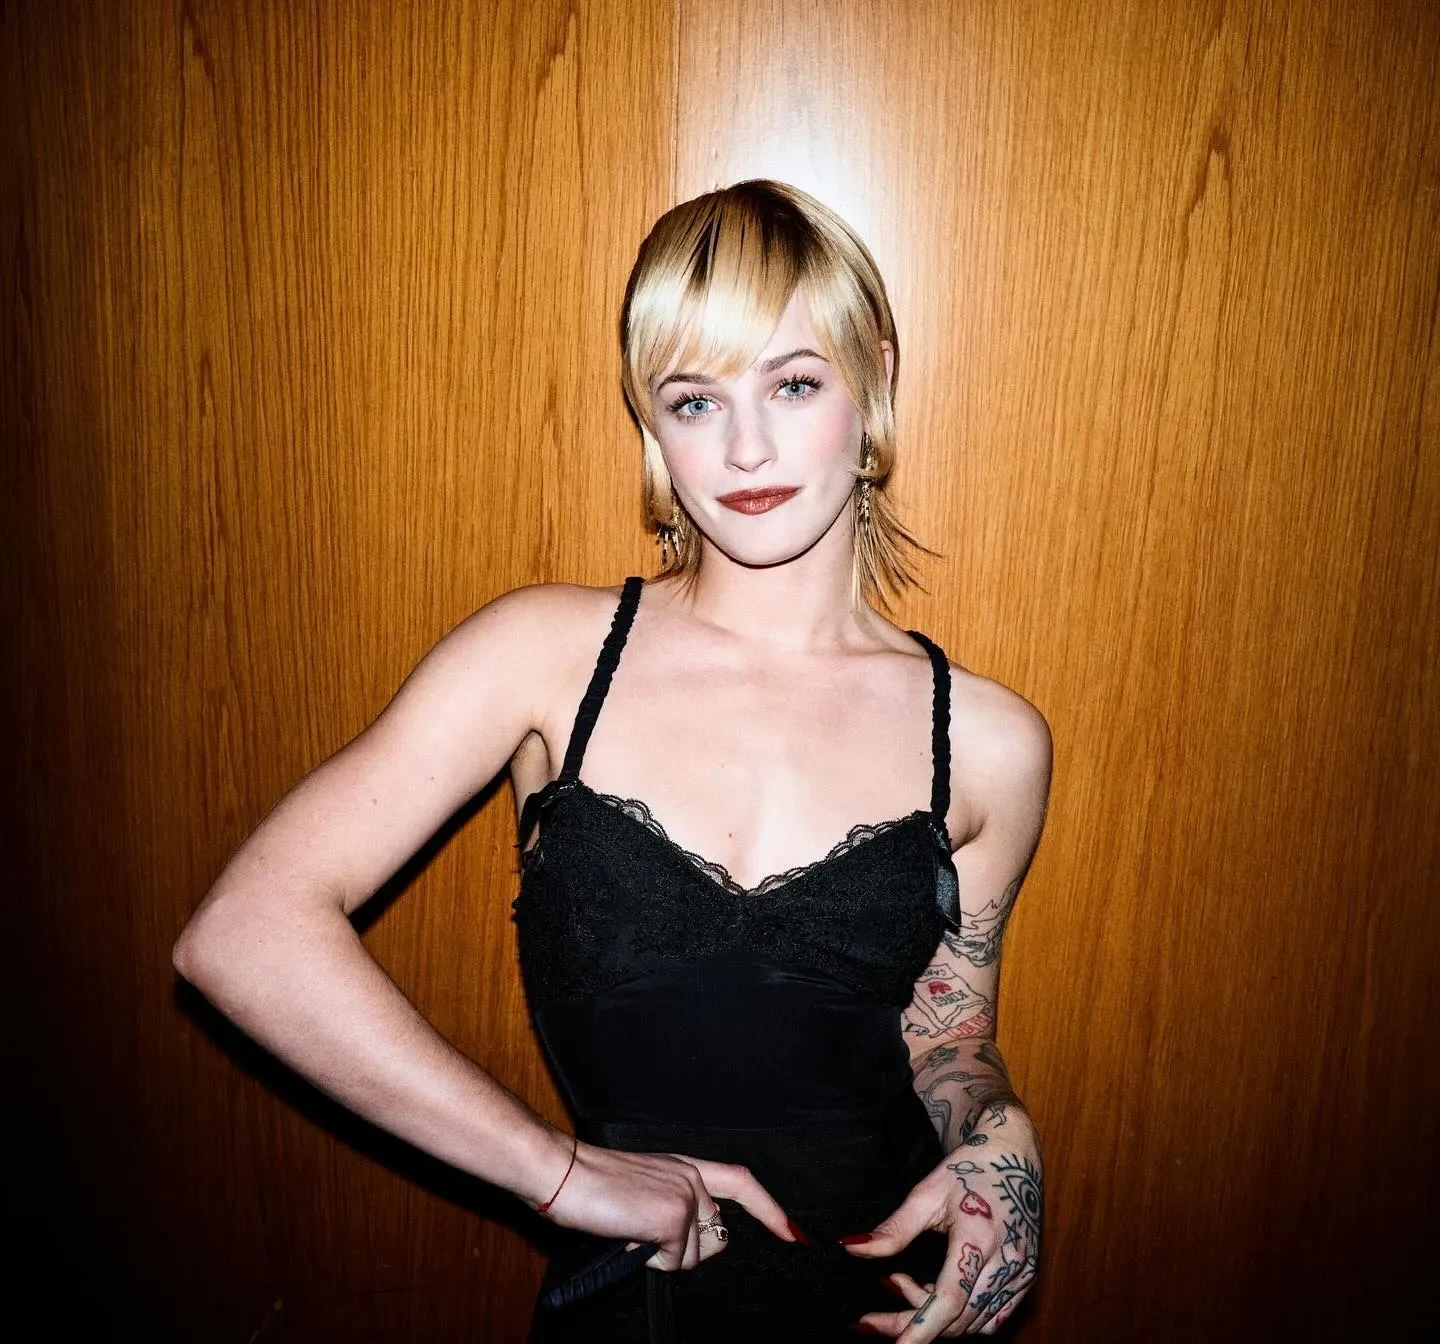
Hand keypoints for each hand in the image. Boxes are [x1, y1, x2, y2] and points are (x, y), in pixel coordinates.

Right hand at [538, 1138, 801, 1271]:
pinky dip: (649, 1260)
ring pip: (695, 1256)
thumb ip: (673, 1205)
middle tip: (644, 1235)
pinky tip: (628, 1236)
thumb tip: (687, 1241)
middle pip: (716, 1237)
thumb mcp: (643, 1188)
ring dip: (663, 1256)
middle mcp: (692, 1177)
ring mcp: (686, 1197)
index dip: (769, 1208)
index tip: (792, 1232)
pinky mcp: (673, 1218)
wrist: (563, 1172)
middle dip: (686, 1251)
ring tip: (630, 1230)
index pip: (740, 1181)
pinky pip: (674, 1262)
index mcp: (685, 1166)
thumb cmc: (591, 1184)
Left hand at [839, 1109, 1041, 1336]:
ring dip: (935, 1319)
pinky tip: (936, 1293)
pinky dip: (961, 1316)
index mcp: (979, 1237)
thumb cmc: (968, 1167)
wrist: (1013, 1154)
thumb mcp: (926, 1192)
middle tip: (873, 1316)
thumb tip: (852, 1247)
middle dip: (912, 1324)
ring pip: (973, 1323)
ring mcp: (1020, 1275)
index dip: (920, 1328)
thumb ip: (893, 1229)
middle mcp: (1007, 1264)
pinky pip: (991, 1317)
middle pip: (957, 1319)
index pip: (949, 1299)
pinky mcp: (1025, 1280)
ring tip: (903, 1284)